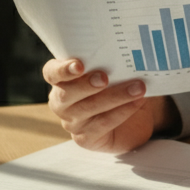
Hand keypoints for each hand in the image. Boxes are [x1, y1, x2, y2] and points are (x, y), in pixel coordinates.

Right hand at [44, 58, 177, 152]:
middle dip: (87, 85)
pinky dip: (122, 111)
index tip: (79, 65)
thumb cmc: (120, 87)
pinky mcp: (86, 138)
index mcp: (62, 80)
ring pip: (88, 108)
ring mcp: (72, 122)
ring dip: (115, 97)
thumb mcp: (114, 72)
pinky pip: (103, 124)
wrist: (135, 118)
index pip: (52, 73)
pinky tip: (137, 102)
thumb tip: (127, 51)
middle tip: (105, 77)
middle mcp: (61, 102)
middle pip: (67, 93)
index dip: (62, 70)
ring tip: (138, 88)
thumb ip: (110, 62)